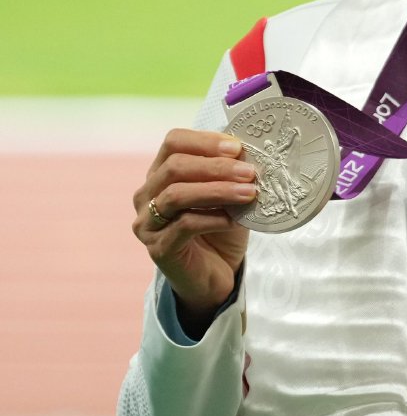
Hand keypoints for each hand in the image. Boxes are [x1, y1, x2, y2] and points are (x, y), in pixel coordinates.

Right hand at [133, 128, 256, 317]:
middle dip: (216, 166)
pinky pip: (184, 225)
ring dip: (217, 190)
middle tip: (250, 171)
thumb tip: (250, 151)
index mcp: (161, 174)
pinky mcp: (158, 248)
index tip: (237, 147)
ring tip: (250, 192)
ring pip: (176, 194)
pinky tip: (235, 220)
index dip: (205, 141)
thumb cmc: (221, 228)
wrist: (215, 274)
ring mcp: (147, 223)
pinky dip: (214, 219)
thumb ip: (232, 173)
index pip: (173, 143)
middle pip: (174, 167)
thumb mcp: (229, 194)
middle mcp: (146, 195)